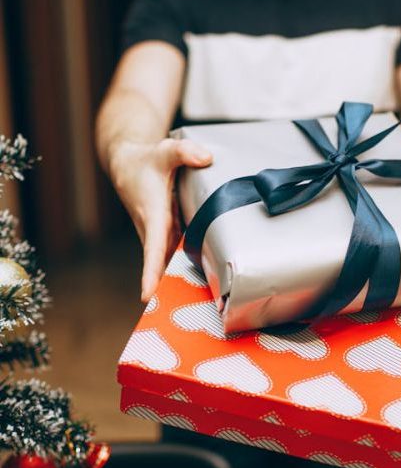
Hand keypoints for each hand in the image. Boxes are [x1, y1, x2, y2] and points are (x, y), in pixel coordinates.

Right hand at [109, 138, 211, 301]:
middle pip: (162, 267)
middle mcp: (155, 231)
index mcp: (153, 216)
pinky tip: (204, 285)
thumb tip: (206, 158)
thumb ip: (184, 153)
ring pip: (168, 265)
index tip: (148, 295)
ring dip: (178, 285)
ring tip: (201, 311)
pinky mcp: (165, 235)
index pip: (152, 249)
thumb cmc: (145, 161)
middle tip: (190, 316)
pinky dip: (184, 271)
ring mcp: (159, 236)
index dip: (150, 272)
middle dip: (171, 291)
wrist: (127, 167)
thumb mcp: (164, 151)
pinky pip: (174, 258)